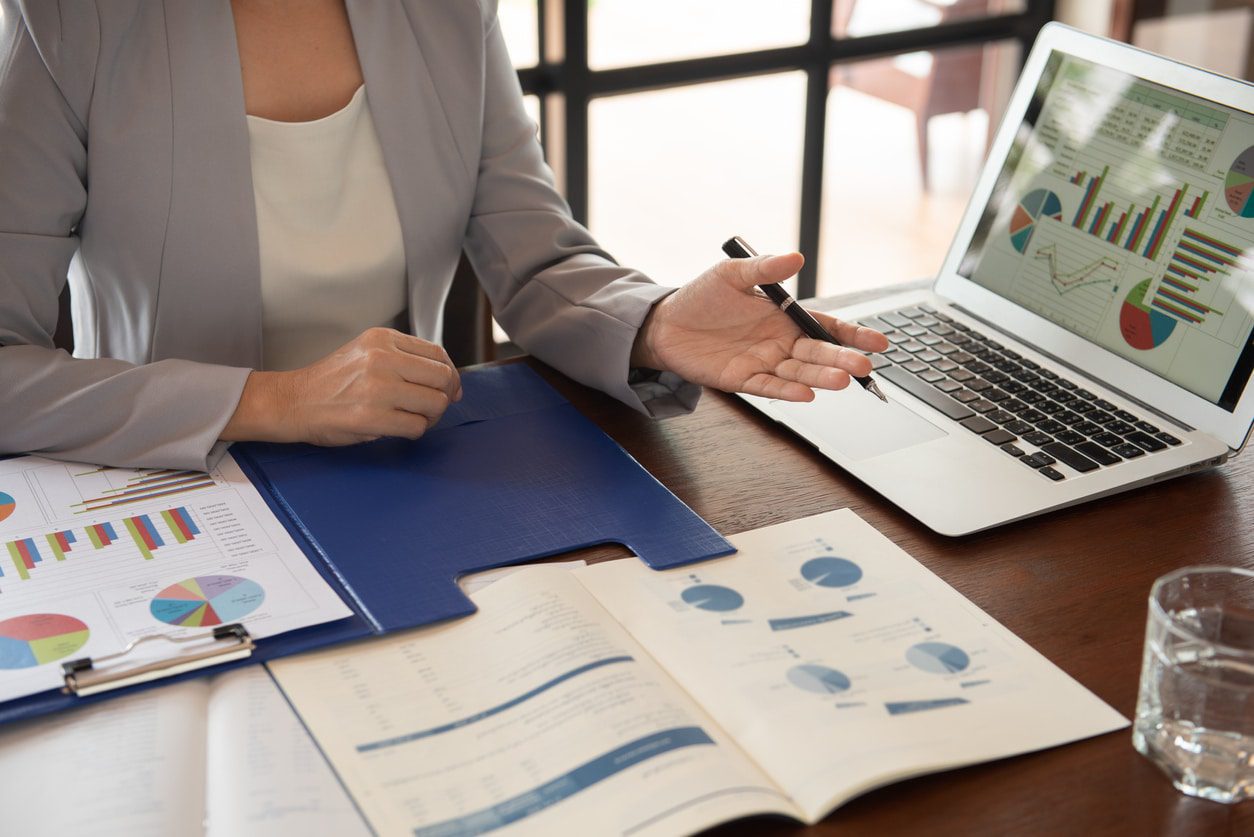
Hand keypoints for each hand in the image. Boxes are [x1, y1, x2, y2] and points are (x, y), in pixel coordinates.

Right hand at [222, 327, 462, 444]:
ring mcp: (378, 387)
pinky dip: (414, 431)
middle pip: (442, 378)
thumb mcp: (366, 353)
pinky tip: (398, 428)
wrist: (293, 402)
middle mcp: (382, 358)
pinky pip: (417, 426)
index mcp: (382, 339)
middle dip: (444, 396)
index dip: (450, 374)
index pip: (437, 353)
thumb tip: (447, 379)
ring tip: (413, 418)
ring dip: (430, 417)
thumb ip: (403, 358)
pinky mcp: (372, 416)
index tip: (449, 388)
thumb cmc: (331, 382)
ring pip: (435, 403)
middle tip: (431, 408)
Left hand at [630, 253, 888, 400]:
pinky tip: (806, 394)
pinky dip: (787, 391)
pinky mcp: (742, 379)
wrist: (664, 323)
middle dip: (842, 360)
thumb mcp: (733, 274)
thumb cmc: (701, 297)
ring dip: (821, 378)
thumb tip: (796, 257)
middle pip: (817, 355)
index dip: (851, 335)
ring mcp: (763, 362)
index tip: (878, 342)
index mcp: (784, 317)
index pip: (825, 328)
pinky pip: (769, 387)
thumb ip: (765, 269)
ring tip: (842, 380)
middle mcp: (779, 343)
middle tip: (864, 366)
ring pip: (799, 374)